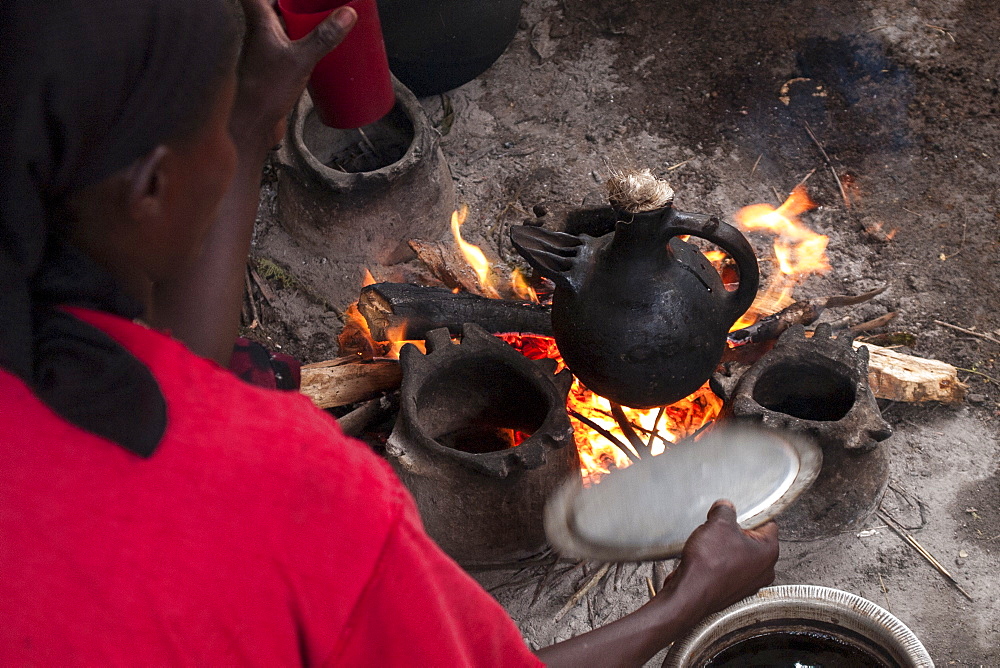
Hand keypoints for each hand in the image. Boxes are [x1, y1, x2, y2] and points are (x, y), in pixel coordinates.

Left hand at [232, 0, 356, 146]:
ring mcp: (265, 53)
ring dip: (296, 24)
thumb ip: (323, 36)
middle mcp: (259, 35)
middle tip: (311, 5)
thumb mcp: (300, 59)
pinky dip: (300, 45)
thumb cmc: (263, 91)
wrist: (251, 123)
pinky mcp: (273, 70)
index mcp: (260, 24)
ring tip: (319, 22)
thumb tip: (345, 15)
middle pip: (270, 8)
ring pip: (280, 29)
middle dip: (291, 4)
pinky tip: (314, 52)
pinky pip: (287, 49)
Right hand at [655, 499, 777, 617]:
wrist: (690, 593)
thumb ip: (725, 510)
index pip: (767, 523)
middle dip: (734, 532)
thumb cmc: (709, 565)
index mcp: (769, 552)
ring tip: (710, 545)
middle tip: (719, 529)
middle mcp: (764, 570)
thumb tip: (724, 507)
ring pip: (738, 554)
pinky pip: (727, 569)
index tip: (736, 513)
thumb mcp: (718, 524)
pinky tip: (706, 559)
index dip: (750, 514)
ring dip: (725, 547)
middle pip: (751, 539)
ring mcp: (749, 583)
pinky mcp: (732, 591)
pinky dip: (718, 562)